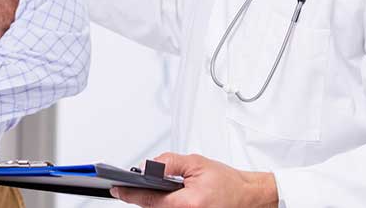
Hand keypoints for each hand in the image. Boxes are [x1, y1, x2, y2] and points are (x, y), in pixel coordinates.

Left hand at [111, 153, 277, 207]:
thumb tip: (148, 166)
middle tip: (122, 187)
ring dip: (151, 201)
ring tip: (138, 189)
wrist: (249, 197)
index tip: (115, 188)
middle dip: (138, 196)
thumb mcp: (197, 163)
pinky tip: (158, 196)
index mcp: (187, 204)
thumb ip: (170, 163)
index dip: (129, 193)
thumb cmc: (228, 182)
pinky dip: (162, 205)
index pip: (149, 200)